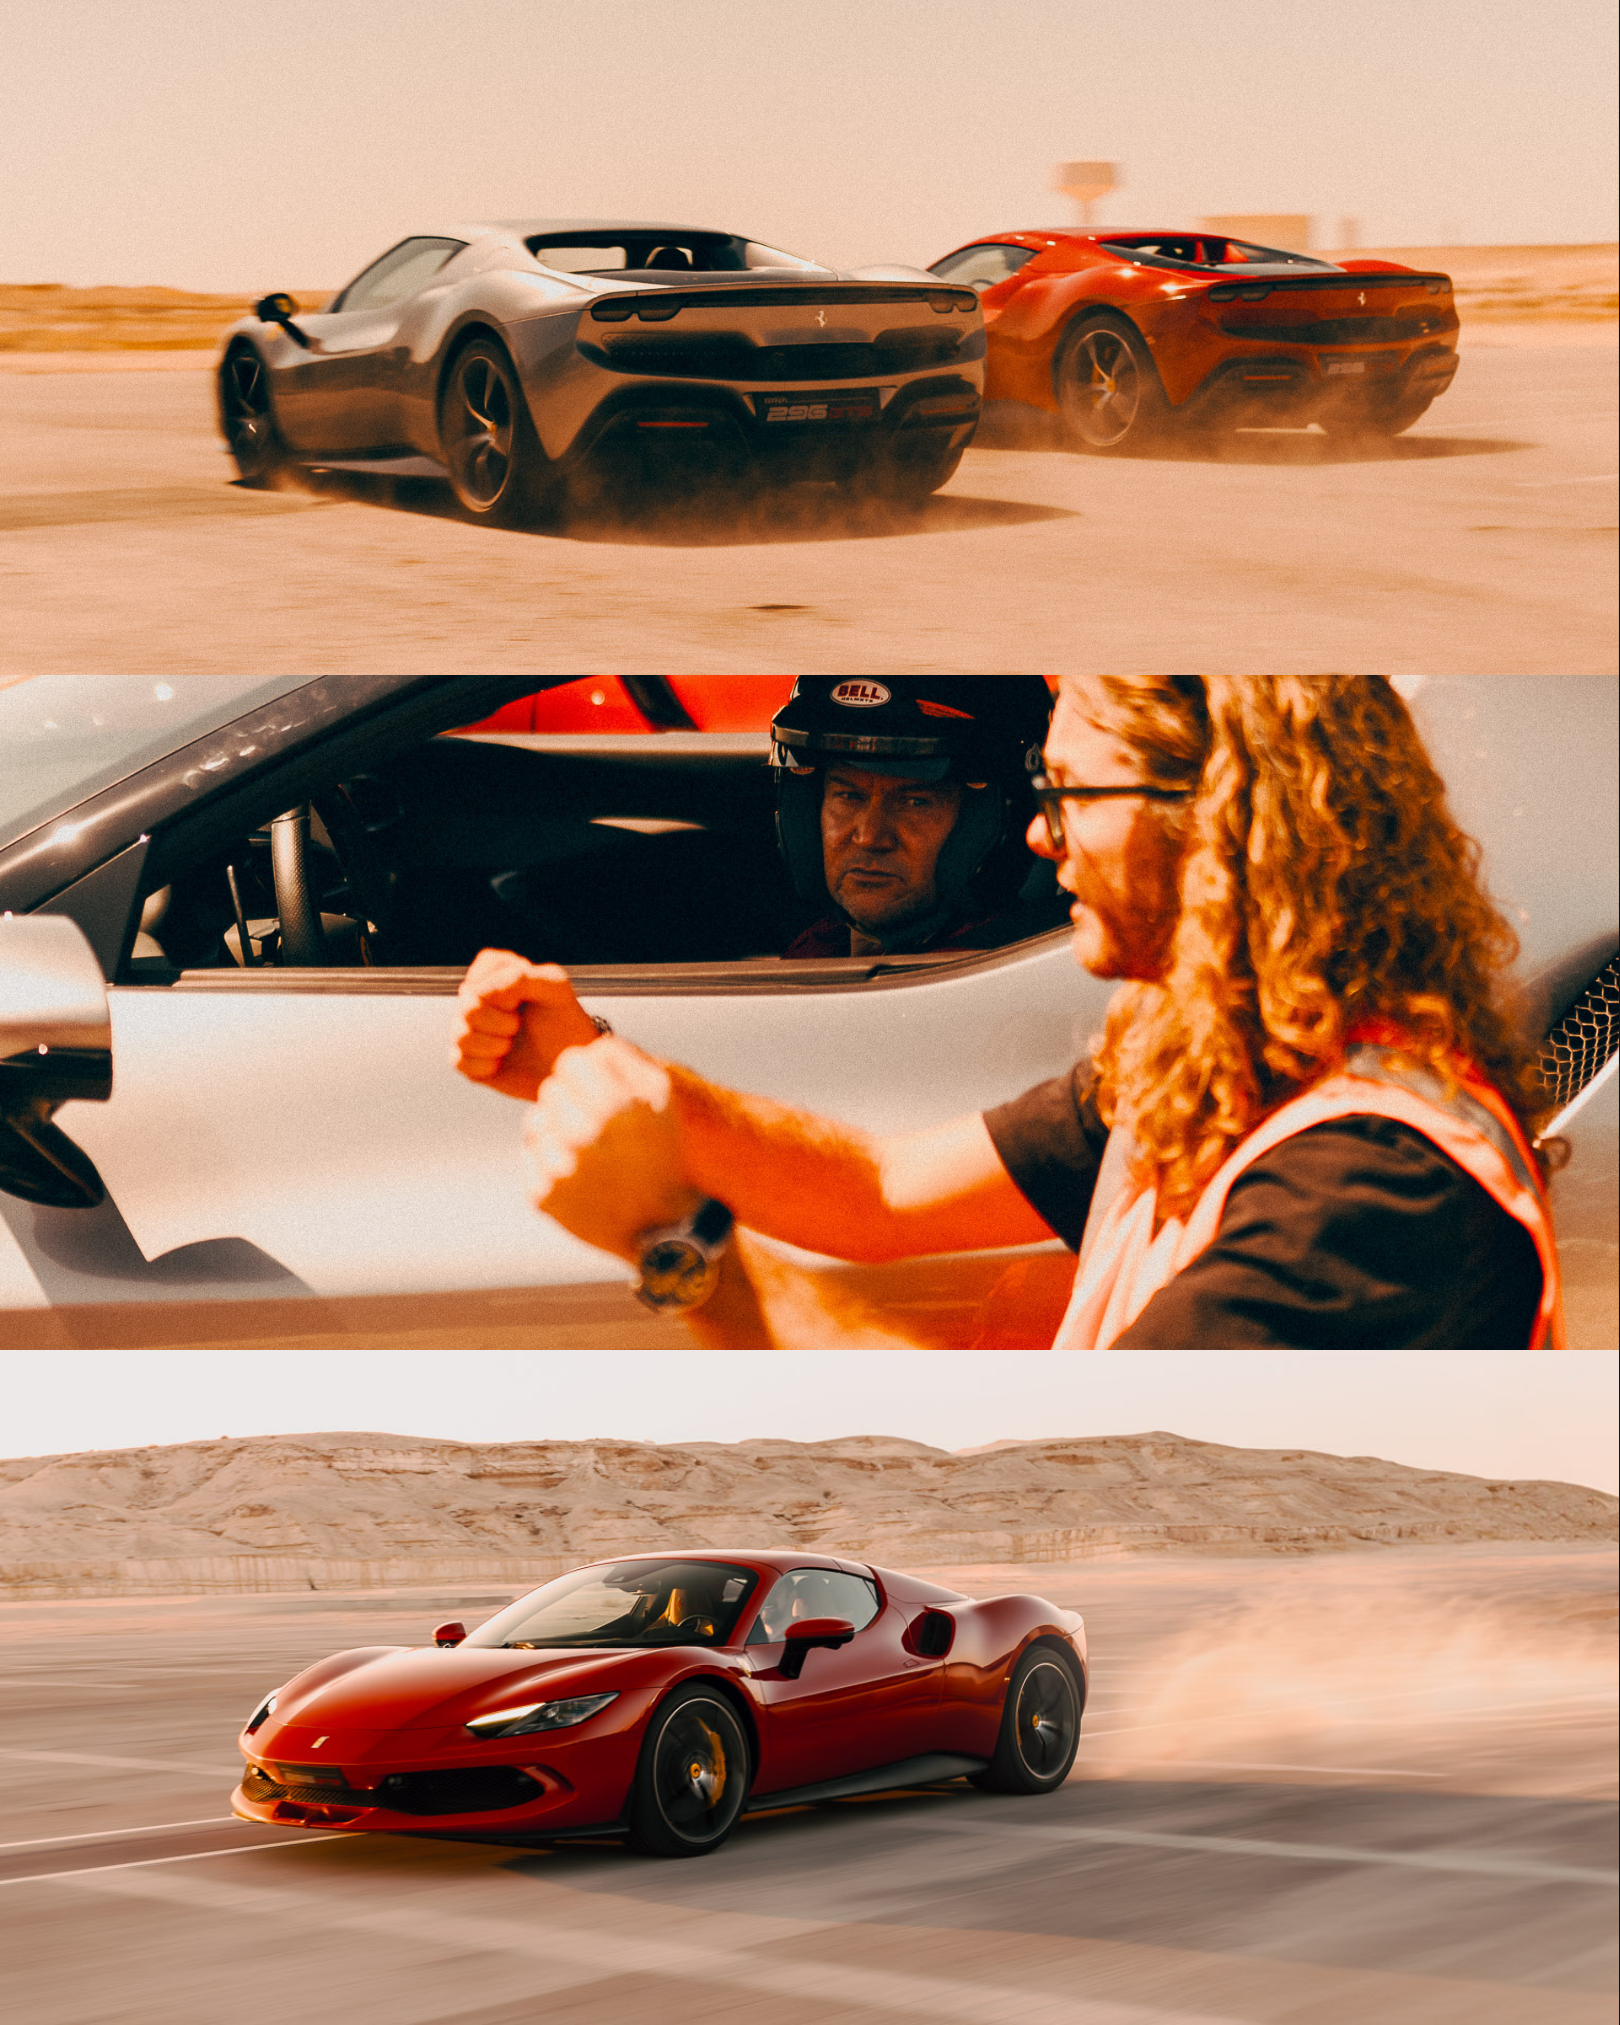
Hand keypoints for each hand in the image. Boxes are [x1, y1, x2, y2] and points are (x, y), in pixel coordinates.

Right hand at [452, 949, 599, 1101]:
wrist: (567, 1065)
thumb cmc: (563, 1023)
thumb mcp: (554, 989)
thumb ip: (522, 977)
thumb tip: (483, 991)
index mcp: (496, 973)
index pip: (485, 967)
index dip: (506, 988)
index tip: (524, 998)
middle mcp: (475, 998)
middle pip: (468, 1006)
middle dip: (501, 1021)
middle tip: (519, 1025)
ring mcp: (467, 1028)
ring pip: (461, 1035)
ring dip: (495, 1044)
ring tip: (510, 1044)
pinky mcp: (465, 1060)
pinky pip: (460, 1061)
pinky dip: (487, 1065)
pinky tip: (500, 1063)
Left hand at [523, 1038, 701, 1259]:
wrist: (664, 1229)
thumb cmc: (663, 1154)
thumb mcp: (663, 1098)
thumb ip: (625, 1059)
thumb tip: (585, 1049)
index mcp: (619, 1106)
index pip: (571, 1061)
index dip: (586, 1075)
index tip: (600, 1092)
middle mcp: (586, 1136)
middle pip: (551, 1090)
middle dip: (571, 1102)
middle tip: (595, 1124)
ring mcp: (561, 1169)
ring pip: (536, 1122)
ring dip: (557, 1130)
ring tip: (587, 1151)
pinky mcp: (543, 1197)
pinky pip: (531, 1155)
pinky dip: (549, 1162)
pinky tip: (578, 1175)